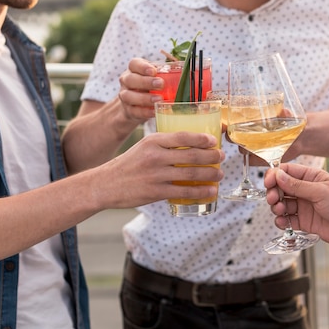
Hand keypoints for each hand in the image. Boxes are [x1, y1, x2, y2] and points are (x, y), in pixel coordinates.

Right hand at [94, 131, 224, 208]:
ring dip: (210, 174)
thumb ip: (164, 145)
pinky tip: (210, 191)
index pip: (183, 136)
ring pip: (191, 173)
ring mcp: (156, 175)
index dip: (202, 138)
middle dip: (212, 157)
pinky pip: (184, 191)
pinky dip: (200, 191)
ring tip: (220, 174)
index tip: (214, 141)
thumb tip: (192, 145)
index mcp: (153, 141)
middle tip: (221, 157)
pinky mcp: (155, 192)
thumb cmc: (129, 164)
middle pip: (191, 155)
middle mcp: (155, 156)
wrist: (106, 184)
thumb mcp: (144, 147)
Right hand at [117, 58, 163, 122]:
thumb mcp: (157, 76)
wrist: (136, 105)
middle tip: (161, 84)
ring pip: (129, 96)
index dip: (143, 67)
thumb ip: (167, 73)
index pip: (134, 64)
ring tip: (159, 99)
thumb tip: (190, 70)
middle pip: (130, 79)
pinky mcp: (128, 110)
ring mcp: (125, 96)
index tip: (153, 71)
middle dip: (146, 82)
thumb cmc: (150, 87)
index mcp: (134, 69)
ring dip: (144, 98)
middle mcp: (127, 81)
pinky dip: (145, 111)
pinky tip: (155, 111)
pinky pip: (134, 111)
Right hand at [265, 163, 328, 247]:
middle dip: (274, 193)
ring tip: (281, 211)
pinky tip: (283, 222)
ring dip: (277, 207)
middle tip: (273, 199)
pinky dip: (281, 221)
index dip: (274, 176)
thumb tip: (278, 175)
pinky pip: (287, 220)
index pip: (287, 171)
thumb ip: (297, 185)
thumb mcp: (320, 192)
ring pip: (282, 204)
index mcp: (311, 177)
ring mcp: (304, 206)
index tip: (268, 183)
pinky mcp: (305, 222)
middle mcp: (306, 190)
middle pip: (281, 188)